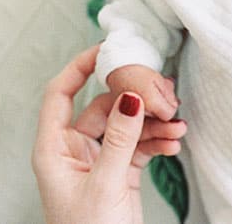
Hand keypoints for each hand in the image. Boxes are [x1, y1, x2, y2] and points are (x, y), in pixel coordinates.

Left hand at [32, 45, 186, 223]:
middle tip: (162, 96)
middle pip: (104, 107)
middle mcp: (73, 150)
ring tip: (177, 125)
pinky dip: (156, 141)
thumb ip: (120, 138)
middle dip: (135, 102)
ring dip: (152, 124)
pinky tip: (174, 142)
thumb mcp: (105, 183)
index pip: (60, 93)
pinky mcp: (119, 171)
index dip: (80, 67)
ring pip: (126, 126)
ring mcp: (98, 160)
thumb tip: (130, 96)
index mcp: (54, 149)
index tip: (106, 49)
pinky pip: (139, 145)